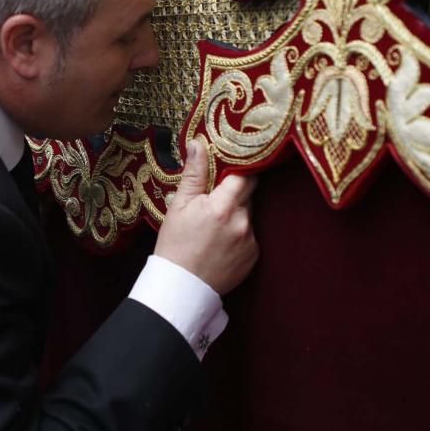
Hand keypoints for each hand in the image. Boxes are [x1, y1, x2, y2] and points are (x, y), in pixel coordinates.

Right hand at [154, 139, 257, 295]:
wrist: (181, 286)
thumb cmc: (175, 244)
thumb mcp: (179, 206)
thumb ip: (194, 173)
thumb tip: (199, 143)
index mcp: (223, 206)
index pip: (244, 176)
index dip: (238, 170)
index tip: (230, 169)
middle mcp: (242, 222)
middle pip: (248, 194)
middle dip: (235, 193)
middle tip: (215, 199)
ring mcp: (250, 240)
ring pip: (249, 215)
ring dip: (237, 214)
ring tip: (214, 225)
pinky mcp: (254, 256)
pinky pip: (250, 235)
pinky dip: (239, 234)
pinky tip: (220, 242)